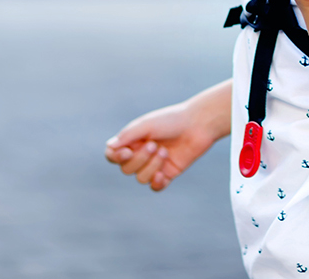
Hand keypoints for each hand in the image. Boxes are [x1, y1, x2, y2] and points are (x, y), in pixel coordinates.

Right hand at [104, 85, 228, 191]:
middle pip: (126, 169)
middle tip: (154, 145)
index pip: (113, 156)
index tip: (127, 152)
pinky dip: (157, 183)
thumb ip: (128, 136)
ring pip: (141, 178)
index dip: (116, 158)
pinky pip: (155, 186)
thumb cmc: (171, 120)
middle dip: (139, 159)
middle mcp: (140, 154)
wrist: (198, 124)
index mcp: (132, 141)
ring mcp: (154, 165)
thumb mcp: (147, 124)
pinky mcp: (168, 173)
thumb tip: (110, 147)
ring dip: (152, 166)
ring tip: (165, 152)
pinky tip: (163, 175)